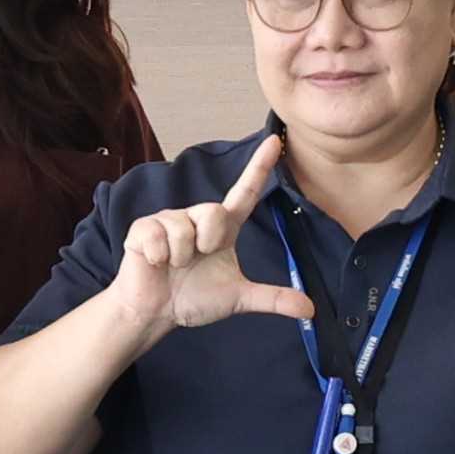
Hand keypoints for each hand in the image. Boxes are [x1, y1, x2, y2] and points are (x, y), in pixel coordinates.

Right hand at [100, 136, 319, 344]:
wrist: (156, 312)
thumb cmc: (194, 298)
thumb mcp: (237, 298)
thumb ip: (272, 299)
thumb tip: (310, 310)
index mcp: (224, 228)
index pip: (246, 192)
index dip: (260, 167)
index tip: (274, 141)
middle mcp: (198, 217)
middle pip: (213, 211)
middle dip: (206, 241)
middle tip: (196, 260)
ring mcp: (170, 219)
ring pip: (184, 228)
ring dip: (181, 255)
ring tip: (173, 264)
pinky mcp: (144, 227)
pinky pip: (159, 237)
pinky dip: (159, 257)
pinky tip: (154, 262)